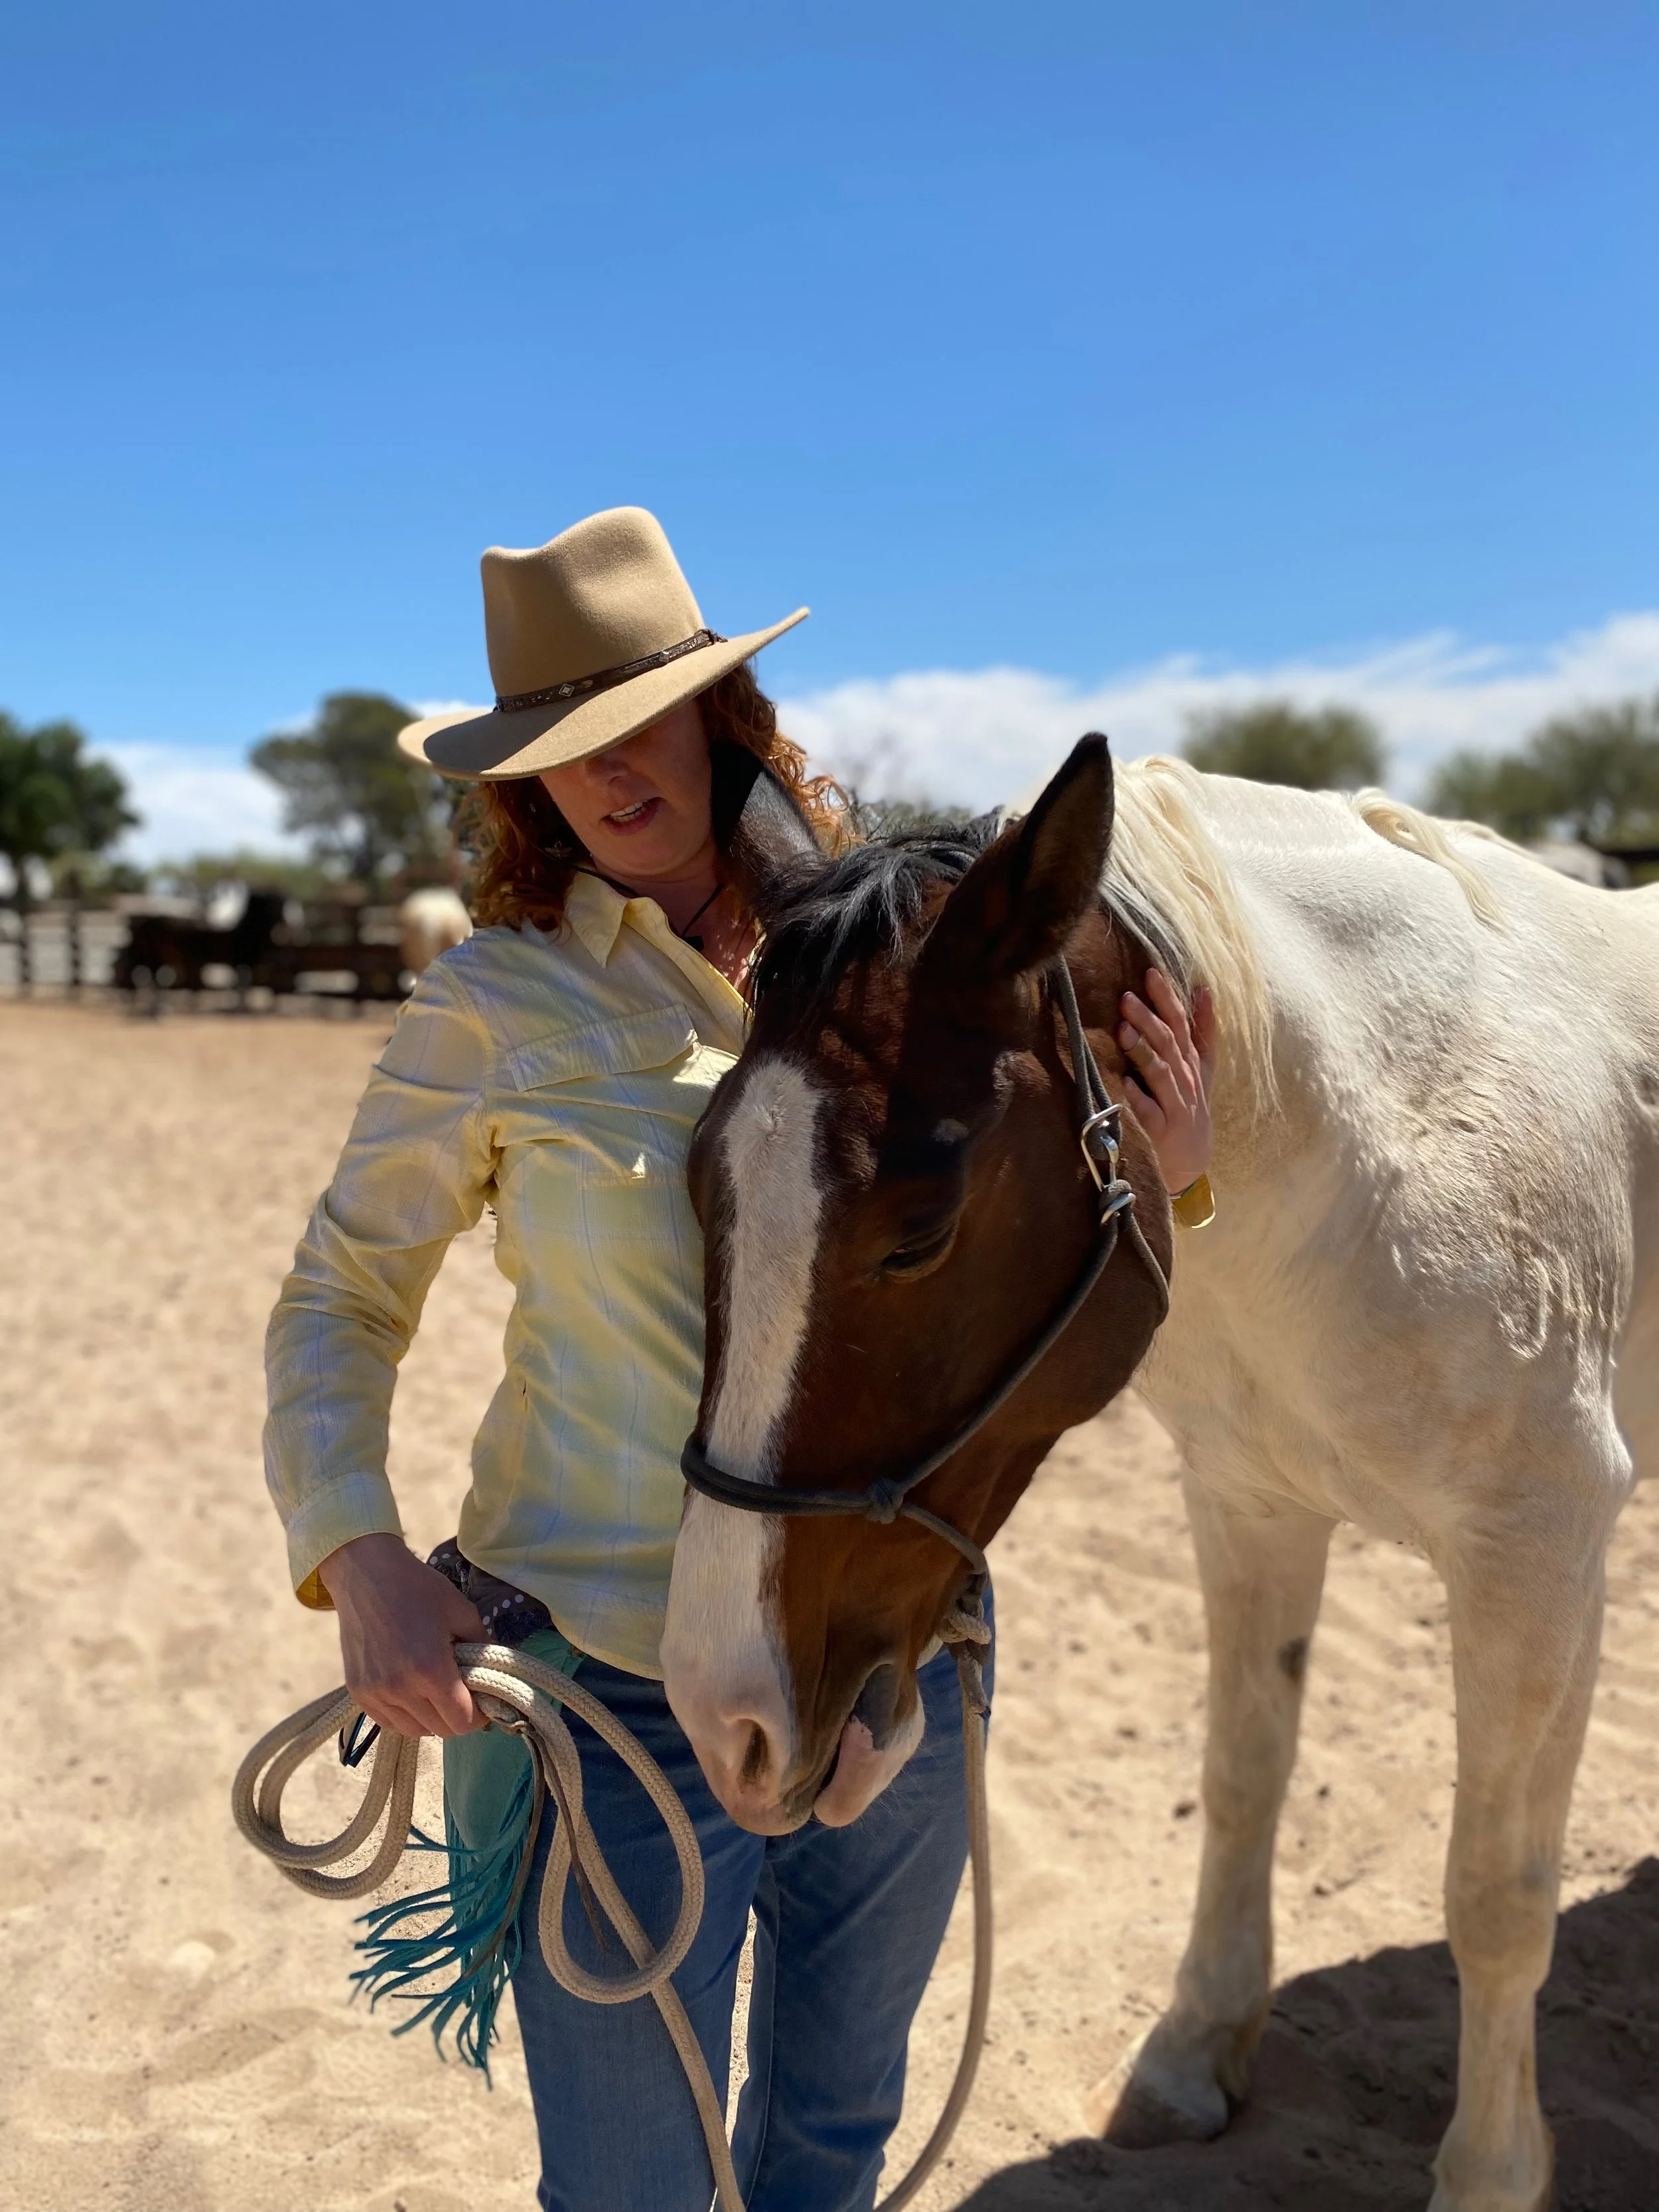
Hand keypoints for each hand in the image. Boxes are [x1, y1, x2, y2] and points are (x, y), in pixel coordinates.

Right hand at [316, 1533, 485, 1738]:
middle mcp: (401, 1689)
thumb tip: (496, 1674)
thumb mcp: (462, 1612)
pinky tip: (414, 1695)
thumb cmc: (419, 1589)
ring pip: (416, 1731)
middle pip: (441, 1730)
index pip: (463, 1722)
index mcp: (431, 1669)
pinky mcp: (358, 1694)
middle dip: (458, 1716)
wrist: (366, 1575)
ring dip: (433, 1719)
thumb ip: (482, 1647)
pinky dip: (407, 1717)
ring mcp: (376, 1694)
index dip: (479, 1716)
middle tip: (461, 1693)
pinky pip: (390, 1723)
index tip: (483, 1701)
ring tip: (436, 1693)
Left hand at [1118, 969, 1214, 1194]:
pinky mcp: (1162, 1132)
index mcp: (1192, 1063)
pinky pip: (1149, 1112)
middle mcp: (1186, 1081)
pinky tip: (1122, 1083)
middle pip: (1169, 1045)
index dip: (1168, 999)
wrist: (1191, 1164)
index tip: (1151, 974)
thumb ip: (1203, 1031)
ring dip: (1143, 1052)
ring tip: (1123, 1031)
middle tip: (1126, 998)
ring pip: (1161, 1074)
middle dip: (1149, 1020)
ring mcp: (1175, 1107)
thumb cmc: (1189, 1108)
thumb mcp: (1201, 1070)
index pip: (1181, 1025)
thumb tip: (1203, 990)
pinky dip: (1137, 1097)